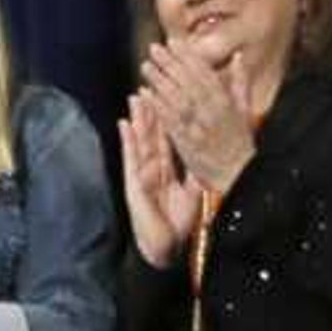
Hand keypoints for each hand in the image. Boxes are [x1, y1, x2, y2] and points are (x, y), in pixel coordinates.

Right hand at [117, 95, 199, 265]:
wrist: (169, 248)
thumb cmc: (181, 221)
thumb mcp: (195, 189)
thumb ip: (197, 168)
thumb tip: (207, 150)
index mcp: (168, 166)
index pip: (170, 133)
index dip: (172, 111)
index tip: (174, 89)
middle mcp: (154, 166)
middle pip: (154, 131)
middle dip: (153, 107)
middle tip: (153, 83)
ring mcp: (142, 174)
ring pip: (141, 140)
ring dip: (139, 118)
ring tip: (137, 95)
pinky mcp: (134, 184)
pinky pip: (131, 159)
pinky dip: (128, 141)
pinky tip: (124, 124)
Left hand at [139, 37, 257, 199]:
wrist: (237, 175)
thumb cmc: (240, 144)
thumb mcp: (245, 110)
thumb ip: (240, 82)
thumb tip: (237, 57)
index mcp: (225, 102)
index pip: (204, 73)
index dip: (188, 56)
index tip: (174, 42)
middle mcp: (211, 112)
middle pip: (187, 82)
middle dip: (170, 64)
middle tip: (154, 49)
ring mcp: (197, 127)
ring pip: (176, 99)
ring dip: (160, 81)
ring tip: (146, 66)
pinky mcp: (185, 143)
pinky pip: (169, 121)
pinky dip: (157, 106)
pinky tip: (146, 93)